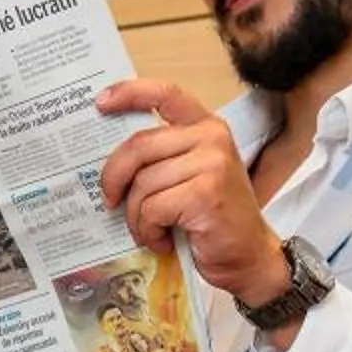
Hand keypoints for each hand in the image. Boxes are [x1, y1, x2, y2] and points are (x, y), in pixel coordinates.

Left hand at [93, 80, 289, 309]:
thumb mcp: (191, 176)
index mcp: (206, 127)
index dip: (130, 94)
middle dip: (114, 177)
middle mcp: (211, 138)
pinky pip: (152, 208)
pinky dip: (148, 230)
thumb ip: (162, 157)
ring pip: (143, 183)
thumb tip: (109, 159)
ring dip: (136, 216)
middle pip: (139, 146)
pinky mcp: (205, 193)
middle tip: (109, 201)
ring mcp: (211, 164)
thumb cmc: (214, 219)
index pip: (165, 95)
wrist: (250, 258)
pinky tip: (163, 240)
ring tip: (150, 231)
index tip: (101, 102)